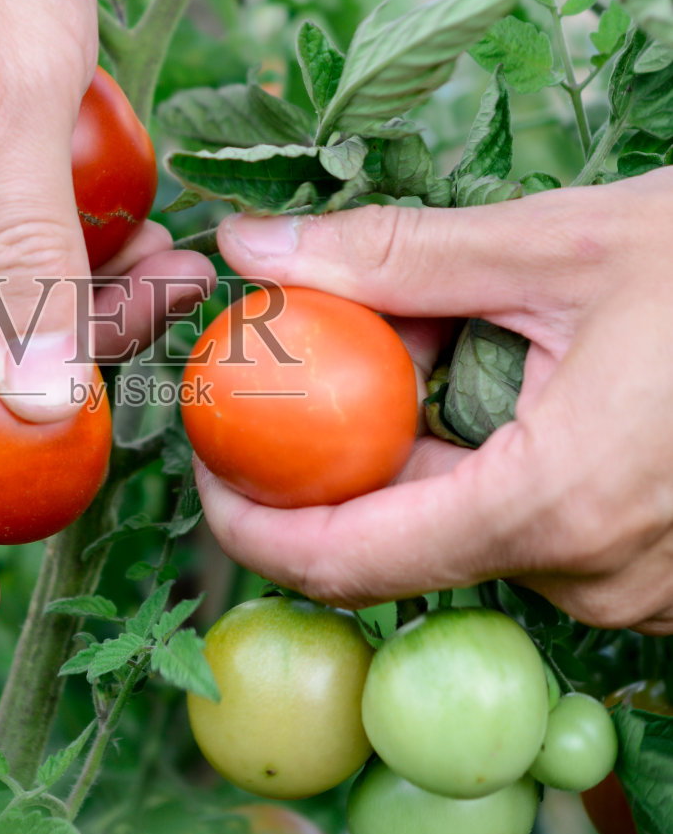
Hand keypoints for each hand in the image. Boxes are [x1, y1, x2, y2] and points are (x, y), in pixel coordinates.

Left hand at [195, 170, 672, 632]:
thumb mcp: (561, 244)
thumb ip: (394, 256)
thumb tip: (252, 250)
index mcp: (557, 502)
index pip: (350, 561)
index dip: (251, 525)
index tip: (207, 462)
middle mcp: (597, 573)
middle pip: (407, 543)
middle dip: (342, 462)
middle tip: (312, 365)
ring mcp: (641, 589)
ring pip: (476, 536)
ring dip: (427, 457)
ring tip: (439, 346)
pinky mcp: (666, 578)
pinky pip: (540, 536)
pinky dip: (497, 471)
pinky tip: (520, 387)